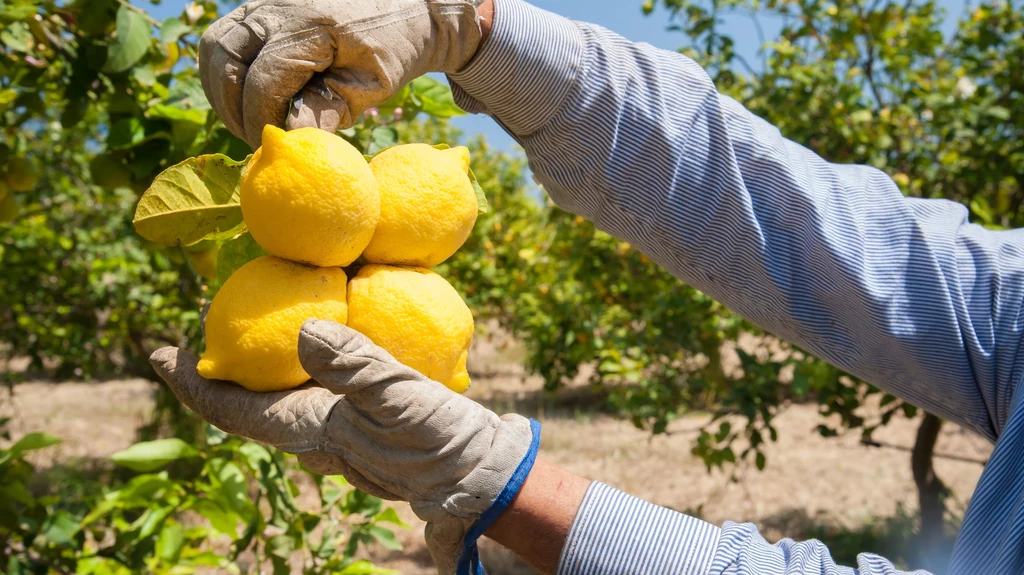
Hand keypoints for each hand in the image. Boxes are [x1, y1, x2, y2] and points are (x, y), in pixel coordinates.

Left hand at [149, 319, 536, 574]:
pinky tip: (318, 335)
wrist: (477, 470)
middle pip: (246, 401)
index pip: (231, 409)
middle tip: (202, 317)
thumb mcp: (399, 398)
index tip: (160, 351)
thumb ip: (353, 366)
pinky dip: (299, 361)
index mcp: (309, 429)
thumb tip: (304, 332)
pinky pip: (313, 389)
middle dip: (219, 365)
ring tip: (253, 320)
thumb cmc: (437, 440)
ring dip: (257, 362)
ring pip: (278, 395)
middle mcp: (312, 433)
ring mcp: (336, 429)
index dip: (191, 382)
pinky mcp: (360, 420)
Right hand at [199, 0, 483, 147]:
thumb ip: (330, 110)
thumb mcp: (370, 86)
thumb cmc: (389, 52)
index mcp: (311, 26)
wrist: (402, 8)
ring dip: (222, 89)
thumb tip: (288, 139)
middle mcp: (278, 6)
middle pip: (224, 57)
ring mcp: (264, 2)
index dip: (260, 119)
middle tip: (253, 138)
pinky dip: (226, 72)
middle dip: (232, 106)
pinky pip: (224, 38)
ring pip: (215, 46)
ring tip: (247, 120)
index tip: (273, 146)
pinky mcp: (259, 6)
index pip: (264, 79)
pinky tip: (247, 98)